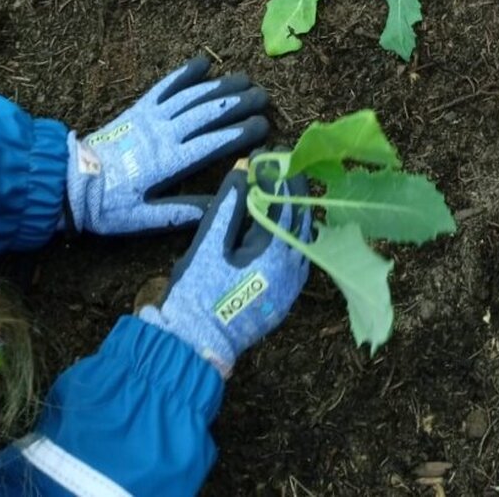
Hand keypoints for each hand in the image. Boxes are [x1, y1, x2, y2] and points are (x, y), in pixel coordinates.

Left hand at [66, 57, 269, 235]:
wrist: (69, 183)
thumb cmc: (107, 206)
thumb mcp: (141, 219)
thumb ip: (180, 212)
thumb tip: (219, 205)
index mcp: (168, 162)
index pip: (212, 143)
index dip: (240, 133)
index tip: (264, 125)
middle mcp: (163, 133)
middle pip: (207, 113)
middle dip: (239, 103)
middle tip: (265, 96)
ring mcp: (151, 117)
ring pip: (192, 96)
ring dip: (220, 86)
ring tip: (246, 79)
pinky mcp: (139, 109)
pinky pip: (165, 86)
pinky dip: (185, 73)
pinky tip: (203, 62)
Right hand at [139, 168, 310, 376]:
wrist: (194, 344)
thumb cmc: (197, 293)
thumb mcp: (209, 243)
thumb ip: (230, 204)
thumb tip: (244, 170)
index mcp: (273, 254)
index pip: (283, 202)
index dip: (275, 174)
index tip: (267, 154)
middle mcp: (291, 269)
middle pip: (300, 218)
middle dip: (292, 188)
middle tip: (282, 163)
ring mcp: (292, 286)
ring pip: (304, 238)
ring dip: (296, 211)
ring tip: (284, 187)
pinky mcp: (286, 298)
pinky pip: (300, 257)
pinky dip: (294, 234)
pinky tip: (285, 222)